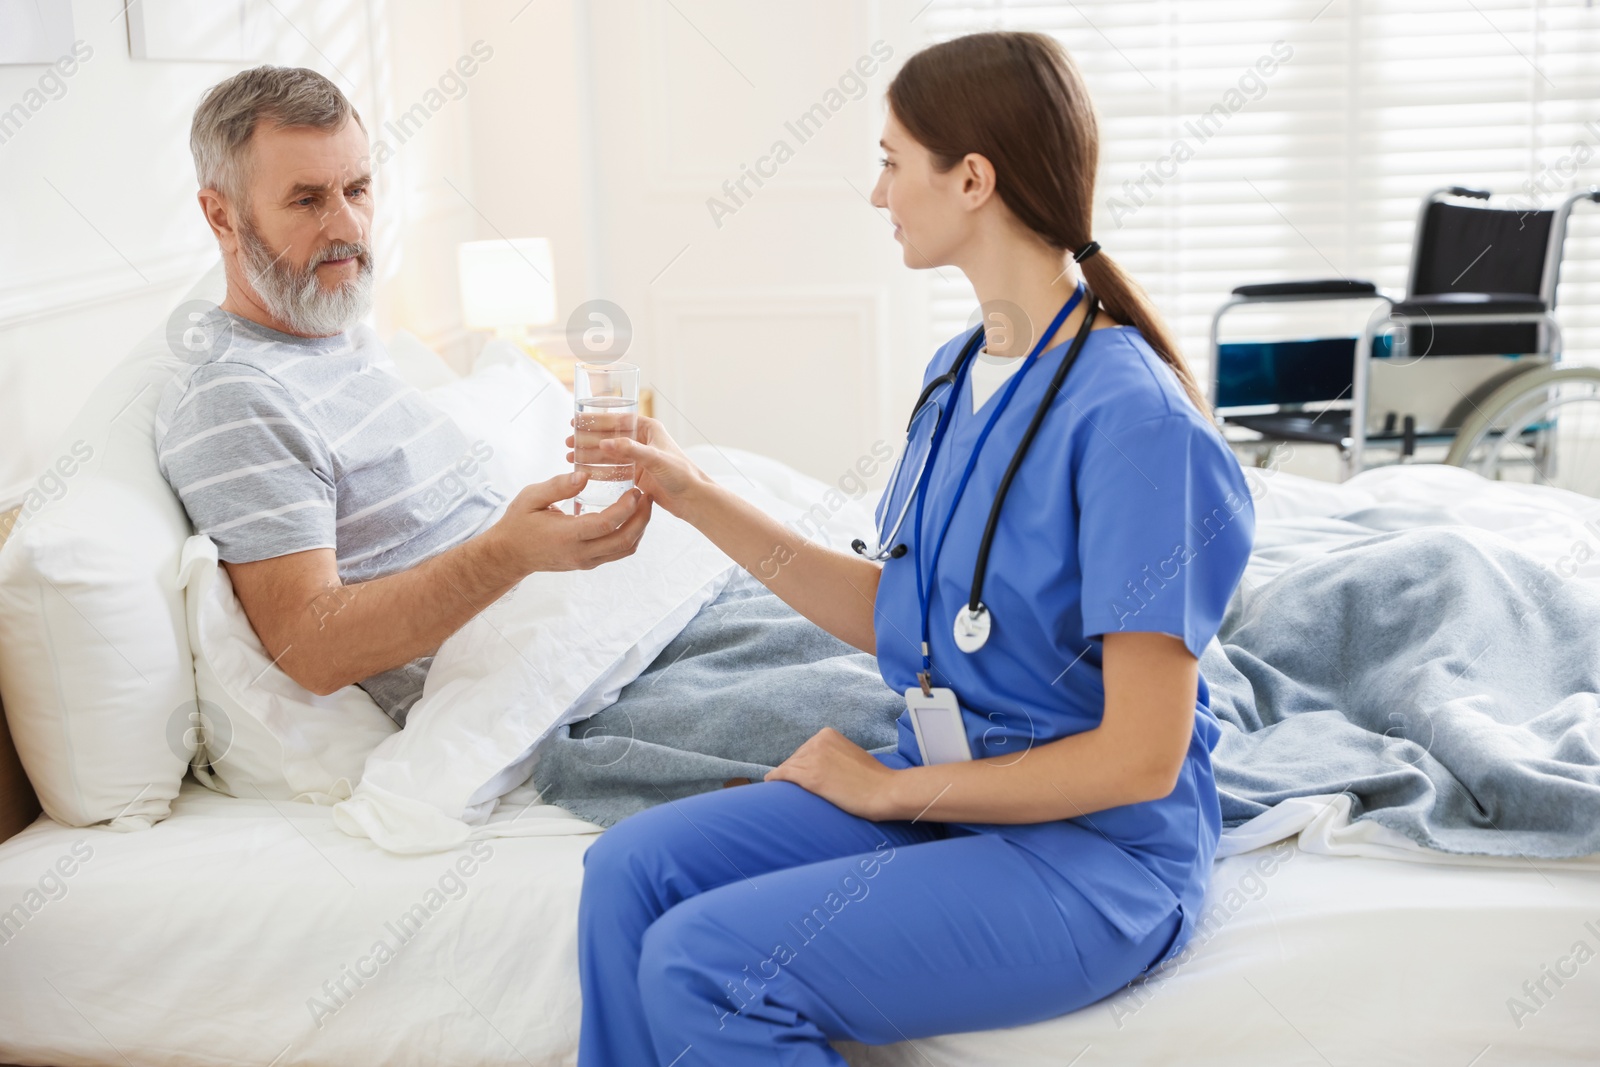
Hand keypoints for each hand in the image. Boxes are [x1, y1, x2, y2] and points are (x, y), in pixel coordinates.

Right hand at [488, 471, 652, 575]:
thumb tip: (584, 475)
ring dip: (639, 528)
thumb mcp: (531, 498)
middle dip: (642, 518)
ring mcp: (586, 561)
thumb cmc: (518, 522)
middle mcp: (580, 553)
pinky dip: (629, 535)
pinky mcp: (588, 563)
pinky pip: (617, 552)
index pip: (606, 523)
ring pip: (625, 550)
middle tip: (647, 496)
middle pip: (624, 541)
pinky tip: (630, 517)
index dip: (625, 507)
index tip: (635, 490)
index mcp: (567, 535)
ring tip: (643, 505)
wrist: (509, 555)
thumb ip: (557, 486)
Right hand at [567, 415, 707, 518]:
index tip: (576, 421)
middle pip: (610, 436)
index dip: (595, 420)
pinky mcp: (638, 474)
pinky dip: (599, 469)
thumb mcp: (655, 459)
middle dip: (588, 439)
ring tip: (570, 458)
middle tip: (568, 442)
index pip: (617, 419)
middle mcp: (643, 441)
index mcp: (649, 429)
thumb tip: (604, 442)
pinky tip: (584, 471)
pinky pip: (613, 468)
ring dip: (590, 454)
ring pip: (609, 453)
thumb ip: (630, 450)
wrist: (694, 499)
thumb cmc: (681, 474)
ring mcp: (639, 458)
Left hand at [764, 727, 897, 819]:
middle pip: (795, 758)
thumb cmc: (874, 779)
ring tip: (781, 791)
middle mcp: (818, 741)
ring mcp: (813, 758)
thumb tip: (820, 767)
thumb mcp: (850, 756)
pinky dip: (775, 779)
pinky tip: (770, 784)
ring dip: (785, 779)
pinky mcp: (810, 777)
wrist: (885, 791)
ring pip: (788, 768)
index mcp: (828, 734)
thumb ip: (833, 756)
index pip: (804, 750)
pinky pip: (783, 775)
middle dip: (794, 773)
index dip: (803, 765)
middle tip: (795, 789)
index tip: (804, 778)